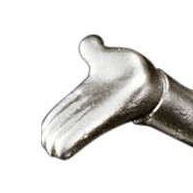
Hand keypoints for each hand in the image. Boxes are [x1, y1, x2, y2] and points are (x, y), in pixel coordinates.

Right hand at [41, 35, 162, 158]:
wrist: (148, 74)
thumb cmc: (130, 67)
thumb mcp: (103, 55)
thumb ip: (92, 49)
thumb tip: (90, 41)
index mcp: (88, 93)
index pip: (66, 108)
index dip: (54, 121)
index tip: (43, 134)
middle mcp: (93, 104)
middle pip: (69, 122)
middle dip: (56, 134)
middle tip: (46, 146)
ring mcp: (101, 112)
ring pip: (76, 130)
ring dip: (63, 140)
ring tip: (53, 151)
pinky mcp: (110, 117)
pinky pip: (88, 131)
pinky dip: (74, 140)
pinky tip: (63, 151)